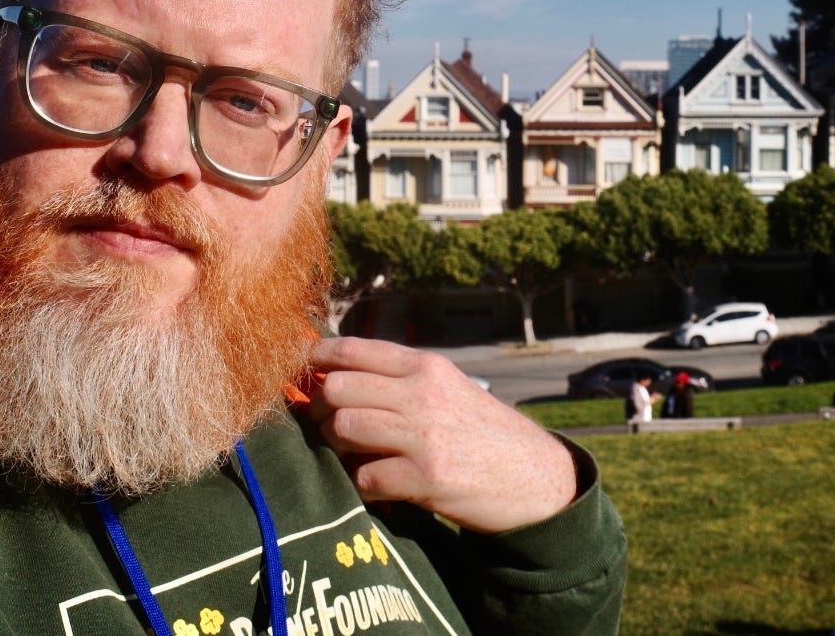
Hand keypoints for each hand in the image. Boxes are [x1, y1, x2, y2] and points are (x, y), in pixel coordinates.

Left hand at [307, 336, 577, 533]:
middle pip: (338, 389)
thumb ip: (400, 380)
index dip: (316, 358)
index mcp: (426, 366)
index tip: (299, 370)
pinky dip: (361, 483)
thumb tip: (335, 377)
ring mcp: (424, 435)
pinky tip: (375, 483)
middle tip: (321, 425)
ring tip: (349, 455)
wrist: (535, 477)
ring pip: (343, 430)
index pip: (353, 350)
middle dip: (318, 409)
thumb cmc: (481, 431)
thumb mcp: (448, 388)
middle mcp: (422, 393)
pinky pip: (364, 477)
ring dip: (334, 447)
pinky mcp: (426, 478)